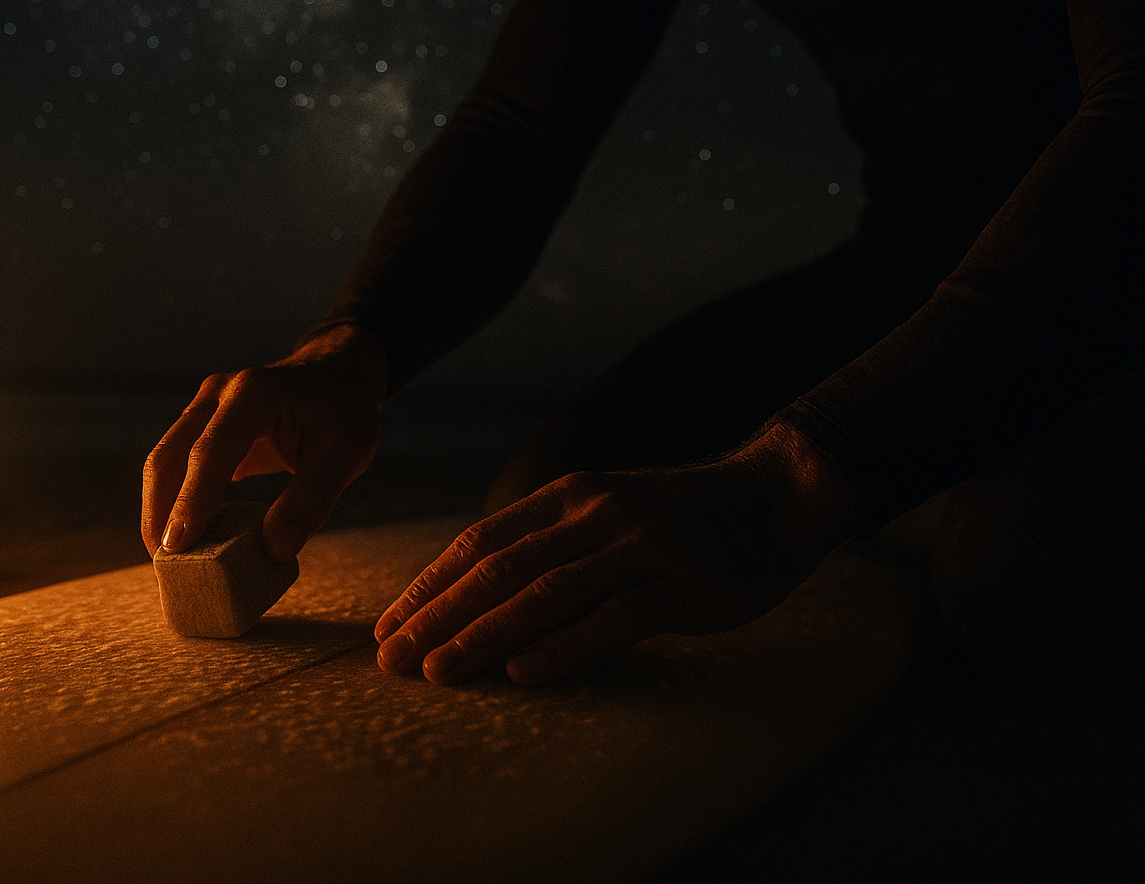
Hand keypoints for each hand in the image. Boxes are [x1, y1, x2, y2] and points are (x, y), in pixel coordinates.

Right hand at [143, 324, 388, 560]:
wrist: (334, 376)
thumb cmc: (342, 413)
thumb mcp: (346, 453)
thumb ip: (312, 499)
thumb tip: (275, 550)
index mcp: (254, 393)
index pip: (211, 451)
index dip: (192, 501)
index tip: (176, 548)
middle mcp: (218, 394)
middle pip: (171, 457)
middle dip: (161, 513)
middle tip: (166, 567)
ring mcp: (204, 407)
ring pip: (164, 462)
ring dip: (159, 510)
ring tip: (168, 560)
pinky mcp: (200, 426)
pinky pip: (176, 465)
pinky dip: (174, 501)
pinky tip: (185, 538)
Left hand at [373, 423, 860, 684]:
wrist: (779, 492)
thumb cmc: (682, 513)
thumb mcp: (607, 510)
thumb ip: (551, 543)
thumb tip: (480, 594)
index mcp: (568, 496)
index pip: (480, 543)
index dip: (429, 586)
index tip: (387, 627)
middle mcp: (595, 515)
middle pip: (499, 570)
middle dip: (438, 617)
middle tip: (391, 660)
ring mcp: (640, 547)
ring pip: (545, 595)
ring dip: (484, 636)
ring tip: (439, 673)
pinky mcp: (684, 585)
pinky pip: (614, 620)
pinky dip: (565, 647)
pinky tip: (524, 673)